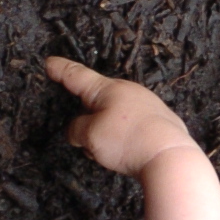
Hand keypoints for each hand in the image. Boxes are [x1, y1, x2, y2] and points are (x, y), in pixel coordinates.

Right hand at [46, 57, 200, 178]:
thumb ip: (77, 129)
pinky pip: (131, 124)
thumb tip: (78, 130)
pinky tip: (124, 152)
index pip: (77, 76)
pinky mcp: (159, 121)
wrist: (170, 157)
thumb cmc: (126, 141)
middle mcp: (129, 91)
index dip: (61, 69)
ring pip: (114, 114)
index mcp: (108, 89)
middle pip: (98, 97)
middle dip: (86, 111)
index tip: (49, 61)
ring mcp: (147, 104)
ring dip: (104, 129)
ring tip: (104, 151)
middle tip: (80, 129)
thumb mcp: (91, 136)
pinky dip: (122, 136)